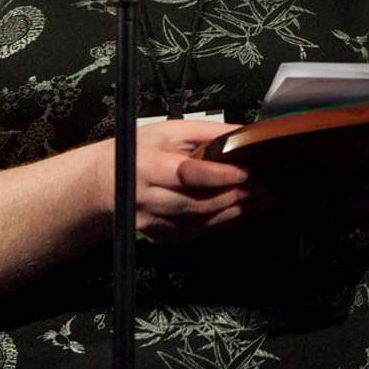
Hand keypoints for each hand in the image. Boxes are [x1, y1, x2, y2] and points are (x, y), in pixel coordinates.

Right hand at [96, 121, 261, 244]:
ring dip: (236, 212)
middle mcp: (150, 199)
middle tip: (264, 187)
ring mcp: (155, 223)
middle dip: (235, 197)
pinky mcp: (162, 237)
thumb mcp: (167, 131)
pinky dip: (223, 223)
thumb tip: (240, 132)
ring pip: (202, 222)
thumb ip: (204, 132)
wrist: (104, 183)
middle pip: (198, 203)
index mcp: (149, 167)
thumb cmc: (137, 151)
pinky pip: (198, 232)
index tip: (246, 172)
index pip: (187, 174)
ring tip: (262, 200)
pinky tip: (243, 212)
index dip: (218, 176)